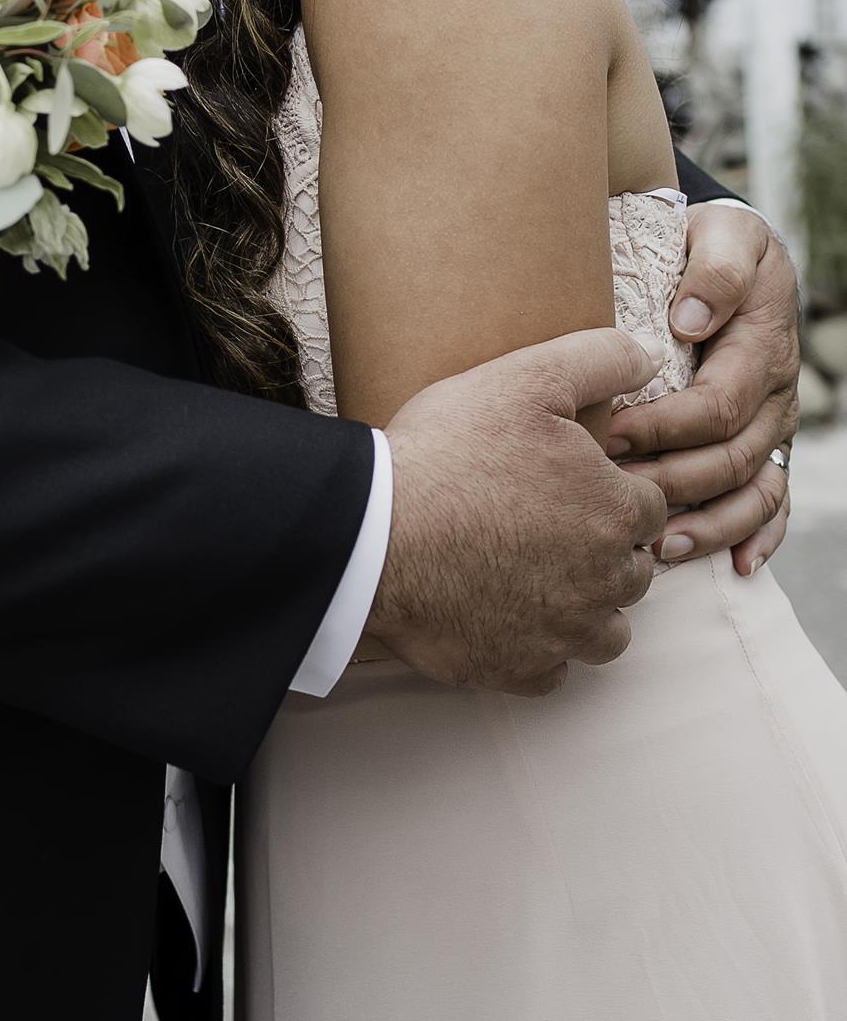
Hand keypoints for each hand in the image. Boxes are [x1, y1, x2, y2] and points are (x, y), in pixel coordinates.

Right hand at [369, 328, 667, 696]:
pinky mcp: (519, 669)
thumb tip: (648, 357)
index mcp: (615, 511)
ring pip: (606, 631)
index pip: (650, 505)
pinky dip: (539, 646)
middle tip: (550, 520)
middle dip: (606, 547)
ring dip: (586, 606)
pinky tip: (504, 611)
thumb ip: (599, 359)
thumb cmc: (451, 452)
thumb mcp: (525, 378)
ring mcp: (563, 634)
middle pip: (635, 570)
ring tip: (538, 573)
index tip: (574, 480)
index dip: (615, 487)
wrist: (377, 534)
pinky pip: (552, 669)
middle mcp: (605, 581)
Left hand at [607, 204, 798, 575]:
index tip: (605, 435)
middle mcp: (773, 395)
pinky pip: (774, 501)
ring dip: (709, 524)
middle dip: (671, 481)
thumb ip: (713, 271)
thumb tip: (690, 318)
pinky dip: (757, 536)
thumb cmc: (712, 244)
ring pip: (752, 490)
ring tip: (660, 546)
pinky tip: (734, 566)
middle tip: (611, 492)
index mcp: (760, 348)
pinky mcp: (769, 444)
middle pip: (730, 458)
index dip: (663, 428)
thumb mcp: (722, 235)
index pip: (715, 406)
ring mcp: (774, 425)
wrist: (731, 253)